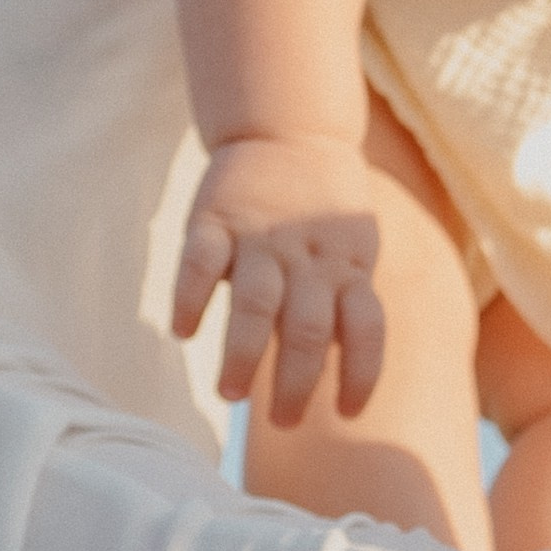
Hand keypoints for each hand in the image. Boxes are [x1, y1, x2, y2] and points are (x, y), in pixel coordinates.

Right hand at [171, 135, 385, 421]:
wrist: (290, 130)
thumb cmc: (324, 211)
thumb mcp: (353, 252)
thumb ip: (345, 303)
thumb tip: (337, 370)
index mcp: (347, 268)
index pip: (366, 328)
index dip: (361, 373)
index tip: (347, 415)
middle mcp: (307, 257)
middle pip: (307, 327)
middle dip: (296, 381)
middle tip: (283, 421)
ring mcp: (261, 238)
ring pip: (255, 302)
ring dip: (243, 354)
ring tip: (232, 395)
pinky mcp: (216, 219)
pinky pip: (200, 261)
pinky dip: (192, 298)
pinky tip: (184, 333)